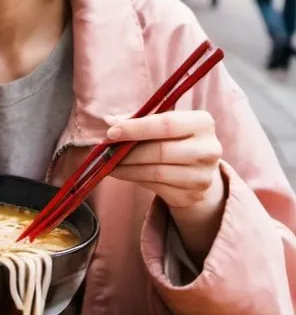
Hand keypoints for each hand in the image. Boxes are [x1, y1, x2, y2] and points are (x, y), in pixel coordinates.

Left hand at [106, 110, 225, 261]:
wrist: (197, 168)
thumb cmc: (173, 137)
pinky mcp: (193, 195)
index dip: (135, 128)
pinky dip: (134, 179)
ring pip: (156, 172)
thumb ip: (137, 119)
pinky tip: (121, 172)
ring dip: (127, 168)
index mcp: (203, 123)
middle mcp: (209, 149)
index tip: (111, 132)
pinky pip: (157, 188)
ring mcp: (203, 175)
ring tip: (108, 163)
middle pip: (160, 150)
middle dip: (127, 151)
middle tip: (105, 150)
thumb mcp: (160, 122)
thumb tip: (109, 120)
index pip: (166, 124)